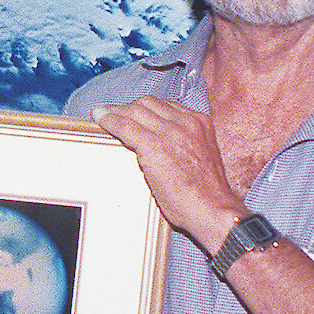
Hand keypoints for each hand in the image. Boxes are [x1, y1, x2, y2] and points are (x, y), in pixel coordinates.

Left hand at [91, 97, 245, 248]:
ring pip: (135, 112)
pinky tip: (100, 120)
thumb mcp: (201, 158)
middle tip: (113, 113)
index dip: (145, 107)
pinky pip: (125, 126)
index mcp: (200, 124)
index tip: (133, 112)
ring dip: (115, 112)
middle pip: (148, 103)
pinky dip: (109, 121)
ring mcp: (170, 132)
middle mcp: (187, 122)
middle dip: (128, 107)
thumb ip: (185, 146)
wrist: (213, 209)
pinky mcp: (154, 145)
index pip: (165, 105)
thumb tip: (164, 149)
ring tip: (102, 115)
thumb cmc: (208, 194)